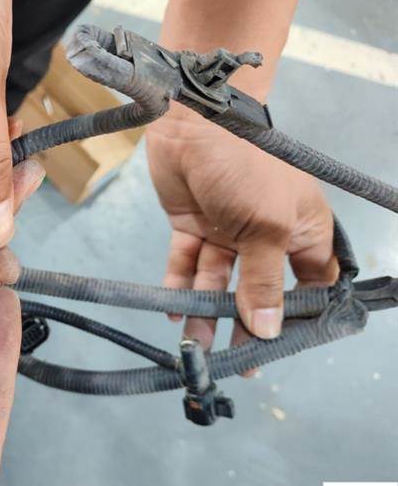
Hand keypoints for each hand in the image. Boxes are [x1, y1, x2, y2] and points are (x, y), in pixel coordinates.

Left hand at [146, 105, 337, 347]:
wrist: (192, 123)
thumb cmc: (246, 167)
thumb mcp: (267, 227)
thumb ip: (264, 281)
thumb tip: (269, 330)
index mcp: (301, 231)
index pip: (311, 282)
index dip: (302, 313)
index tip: (288, 346)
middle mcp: (266, 236)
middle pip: (260, 291)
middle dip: (249, 324)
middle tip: (240, 362)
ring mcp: (227, 232)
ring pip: (219, 283)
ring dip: (207, 313)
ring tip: (196, 346)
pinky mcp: (192, 228)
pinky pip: (187, 265)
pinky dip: (180, 287)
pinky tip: (174, 312)